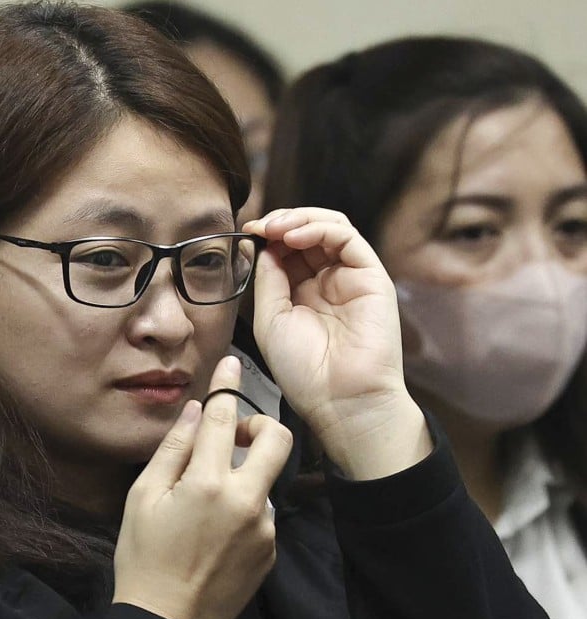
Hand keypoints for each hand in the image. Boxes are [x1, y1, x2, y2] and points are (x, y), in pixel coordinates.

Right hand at [112, 356, 292, 618]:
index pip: (225, 419)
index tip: (231, 363)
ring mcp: (263, 528)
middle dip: (261, 425)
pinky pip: (263, 513)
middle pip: (278, 439)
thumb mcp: (143, 497)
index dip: (228, 386)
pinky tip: (215, 530)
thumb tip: (197, 412)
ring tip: (208, 502)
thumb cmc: (143, 555)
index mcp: (209, 483)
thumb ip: (173, 449)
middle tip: (236, 437)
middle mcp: (246, 501)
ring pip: (268, 479)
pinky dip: (244, 508)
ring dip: (246, 476)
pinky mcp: (270, 550)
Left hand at [242, 208, 430, 478]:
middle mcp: (328, 281)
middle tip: (260, 225)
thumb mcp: (270, 319)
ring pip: (329, 227)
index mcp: (302, 293)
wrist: (339, 399)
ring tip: (276, 227)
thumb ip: (269, 280)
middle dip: (281, 222)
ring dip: (299, 219)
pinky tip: (295, 236)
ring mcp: (351, 277)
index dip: (268, 236)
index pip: (287, 249)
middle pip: (308, 232)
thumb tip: (266, 245)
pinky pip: (348, 237)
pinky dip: (319, 228)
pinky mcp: (372, 276)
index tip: (248, 231)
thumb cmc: (303, 371)